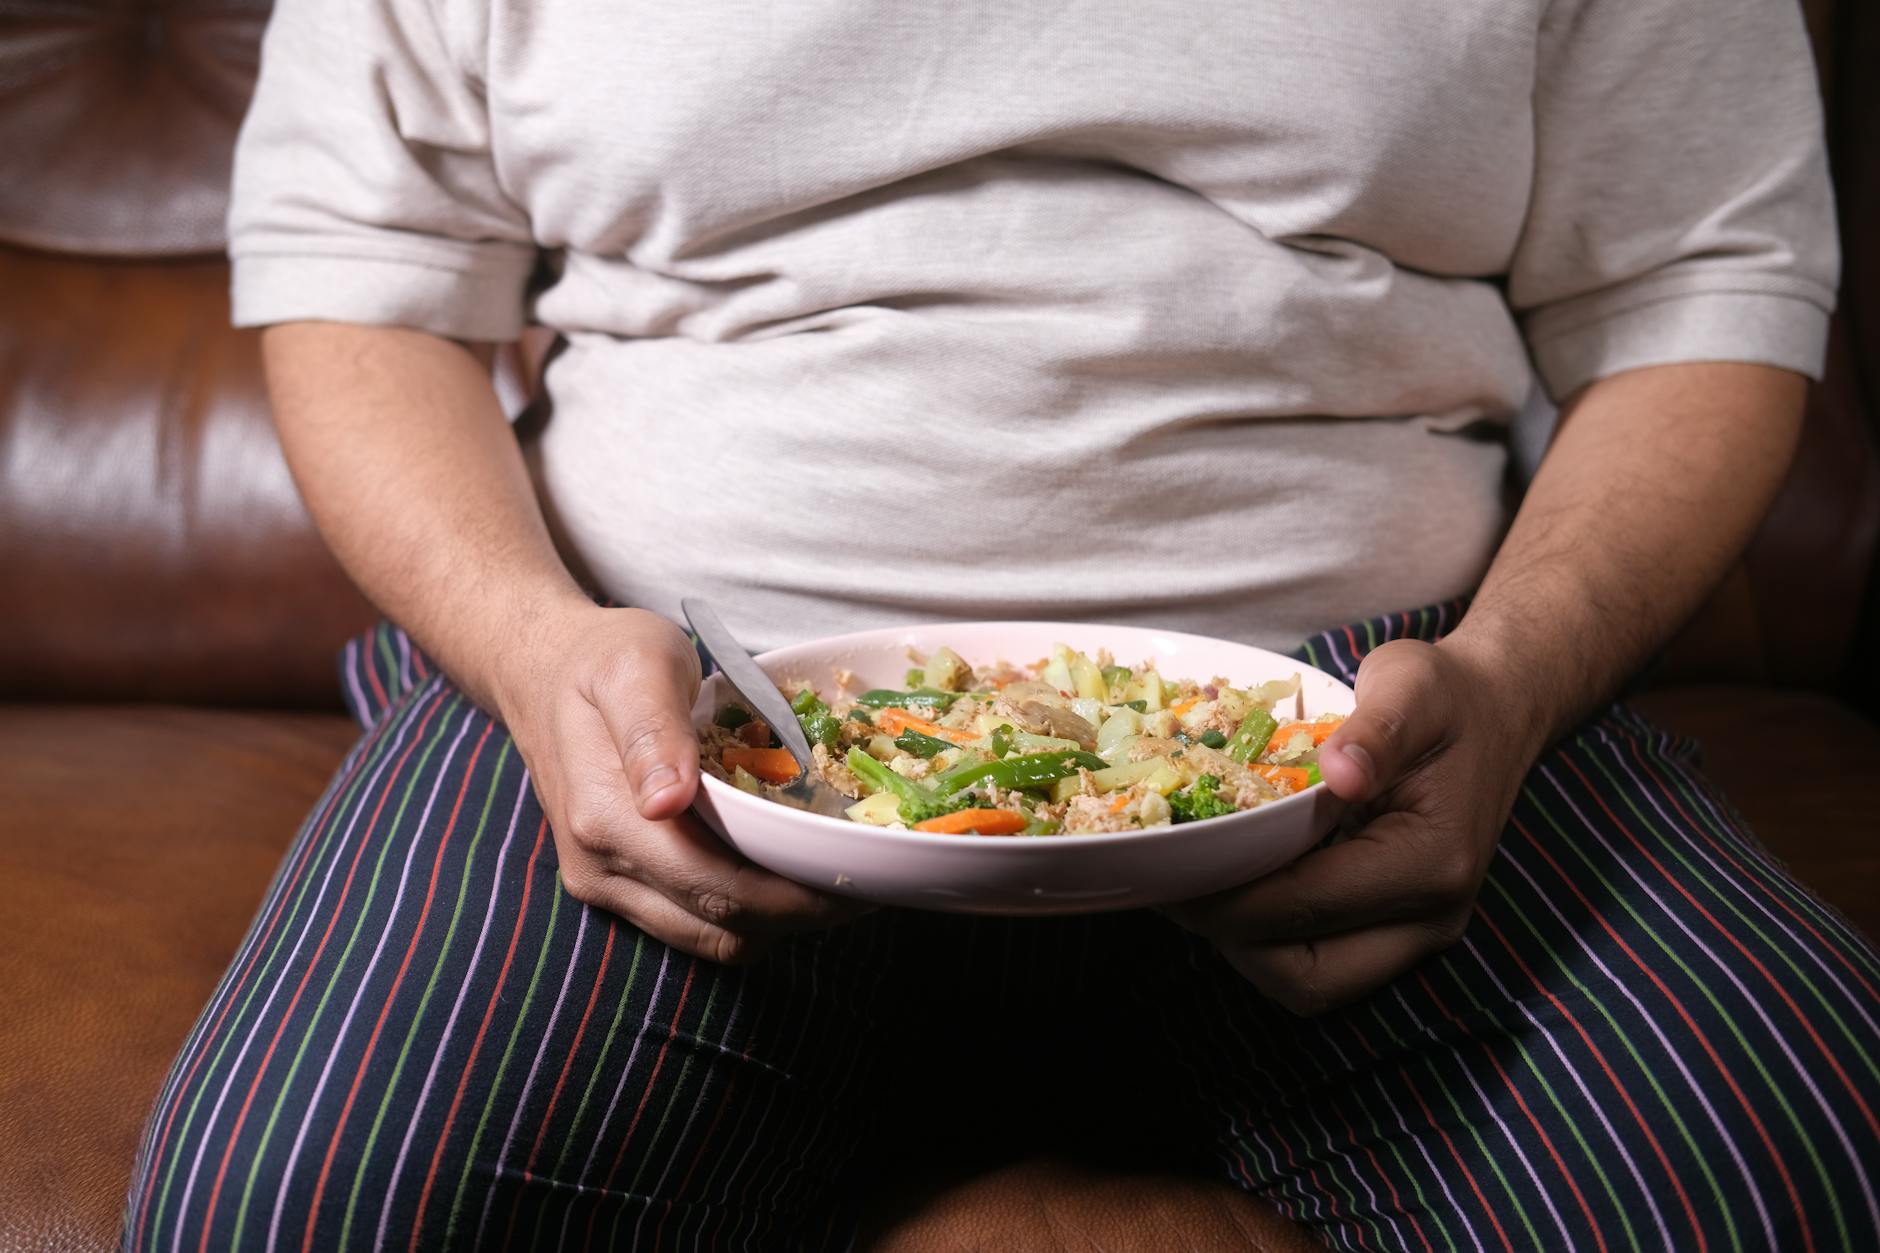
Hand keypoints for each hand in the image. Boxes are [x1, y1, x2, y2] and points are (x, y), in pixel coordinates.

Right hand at [495, 604, 861, 963]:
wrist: (540, 671)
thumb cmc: (601, 659)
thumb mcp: (635, 667)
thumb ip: (652, 730)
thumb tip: (667, 801)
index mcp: (607, 820)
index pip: (718, 888)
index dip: (795, 899)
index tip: (857, 880)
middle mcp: (601, 869)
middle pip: (720, 926)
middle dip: (801, 916)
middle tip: (868, 884)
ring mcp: (605, 886)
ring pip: (709, 937)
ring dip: (776, 923)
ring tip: (836, 880)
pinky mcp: (618, 887)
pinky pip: (693, 921)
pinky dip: (747, 912)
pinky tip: (786, 873)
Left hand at [1161, 636, 1544, 1014]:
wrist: (1495, 713)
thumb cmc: (1446, 697)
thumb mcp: (1413, 686)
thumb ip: (1376, 729)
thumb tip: (1339, 770)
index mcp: (1432, 863)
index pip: (1305, 905)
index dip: (1224, 896)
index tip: (1165, 866)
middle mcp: (1429, 918)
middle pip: (1305, 976)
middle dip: (1229, 939)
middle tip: (1172, 883)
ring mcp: (1415, 932)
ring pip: (1308, 981)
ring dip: (1242, 944)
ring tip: (1192, 884)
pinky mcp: (1394, 929)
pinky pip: (1317, 955)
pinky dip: (1265, 933)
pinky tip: (1229, 880)